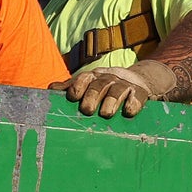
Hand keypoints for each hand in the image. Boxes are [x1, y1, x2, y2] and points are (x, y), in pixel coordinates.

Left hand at [53, 59, 176, 117]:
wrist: (138, 81)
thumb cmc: (106, 87)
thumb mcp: (89, 84)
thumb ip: (70, 87)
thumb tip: (50, 89)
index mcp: (94, 77)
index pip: (84, 78)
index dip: (78, 86)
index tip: (72, 97)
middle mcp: (109, 78)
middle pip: (100, 85)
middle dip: (92, 96)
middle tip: (87, 110)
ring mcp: (125, 85)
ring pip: (118, 90)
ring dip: (111, 101)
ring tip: (106, 114)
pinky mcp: (141, 92)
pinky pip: (138, 97)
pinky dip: (133, 104)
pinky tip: (129, 112)